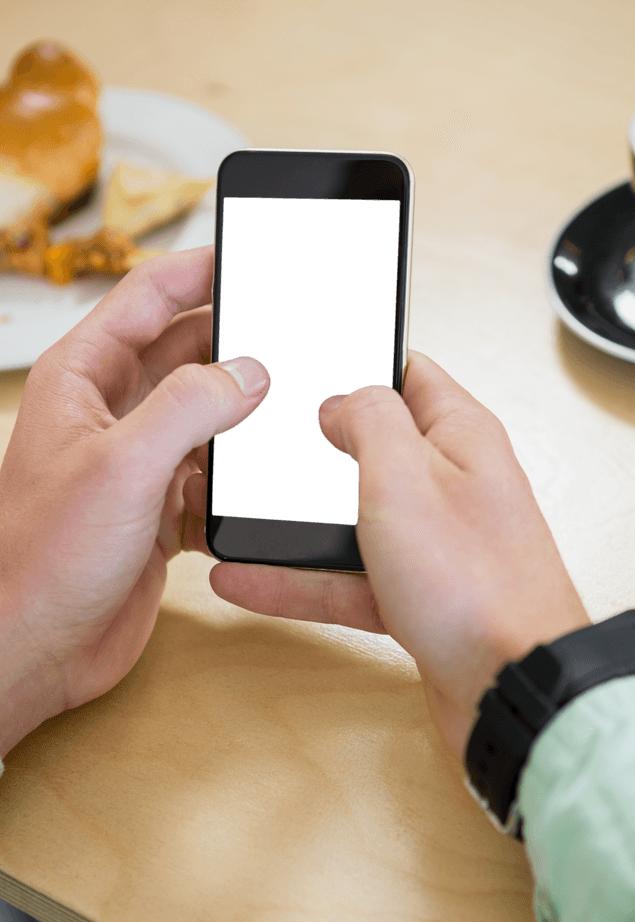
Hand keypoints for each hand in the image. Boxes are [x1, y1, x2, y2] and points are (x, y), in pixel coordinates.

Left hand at [0, 246, 269, 758]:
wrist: (36, 647)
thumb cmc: (43, 556)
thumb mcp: (123, 465)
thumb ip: (191, 407)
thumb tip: (250, 371)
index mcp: (85, 379)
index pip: (148, 297)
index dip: (199, 268)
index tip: (253, 254)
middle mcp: (113, 414)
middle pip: (187, 353)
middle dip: (236, 343)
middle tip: (292, 336)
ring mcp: (140, 463)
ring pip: (208, 418)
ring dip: (245, 418)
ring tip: (290, 410)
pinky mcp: (162, 510)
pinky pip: (214, 477)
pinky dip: (239, 480)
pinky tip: (262, 485)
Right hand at [184, 351, 588, 759]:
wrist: (510, 689)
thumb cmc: (479, 586)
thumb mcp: (406, 477)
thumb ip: (370, 420)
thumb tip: (338, 400)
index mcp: (460, 436)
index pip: (408, 374)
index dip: (358, 363)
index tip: (308, 367)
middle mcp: (450, 485)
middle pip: (372, 449)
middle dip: (314, 448)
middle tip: (260, 443)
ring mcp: (433, 544)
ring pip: (352, 520)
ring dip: (296, 521)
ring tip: (235, 515)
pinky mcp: (417, 596)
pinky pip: (348, 578)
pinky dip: (301, 581)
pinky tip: (250, 580)